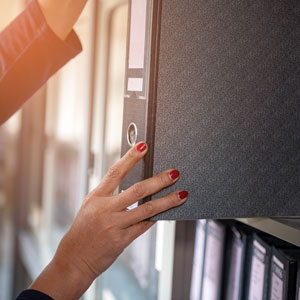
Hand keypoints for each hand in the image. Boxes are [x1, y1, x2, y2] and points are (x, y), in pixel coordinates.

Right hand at [30, 142, 187, 299]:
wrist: (74, 259)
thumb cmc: (83, 230)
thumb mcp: (91, 206)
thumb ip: (110, 195)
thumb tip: (134, 186)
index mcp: (97, 197)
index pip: (116, 172)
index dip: (130, 157)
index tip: (143, 145)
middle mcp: (105, 209)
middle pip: (137, 190)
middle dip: (159, 181)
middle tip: (174, 173)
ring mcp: (114, 225)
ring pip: (146, 209)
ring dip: (167, 201)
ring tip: (182, 194)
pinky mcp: (121, 240)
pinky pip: (143, 227)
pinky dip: (155, 218)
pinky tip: (166, 213)